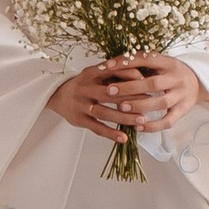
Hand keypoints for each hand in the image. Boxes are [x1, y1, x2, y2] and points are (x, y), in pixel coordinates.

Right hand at [45, 56, 204, 139]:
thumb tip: (141, 73)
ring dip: (124, 117)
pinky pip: (96, 127)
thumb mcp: (96, 73)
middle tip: (151, 102)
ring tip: (142, 121)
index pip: (112, 71)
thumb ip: (114, 73)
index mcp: (90, 73)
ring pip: (105, 112)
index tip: (147, 81)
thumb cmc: (84, 83)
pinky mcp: (78, 119)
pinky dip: (111, 133)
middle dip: (131, 98)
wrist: (57, 94)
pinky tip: (124, 137)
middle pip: (110, 93)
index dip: (130, 76)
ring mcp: (80, 104)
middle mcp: (85, 87)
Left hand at [103, 52, 205, 134]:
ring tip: (121, 108)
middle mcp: (177, 78)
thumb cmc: (170, 72)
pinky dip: (152, 126)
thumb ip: (140, 65)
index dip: (127, 63)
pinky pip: (168, 121)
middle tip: (110, 91)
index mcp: (169, 62)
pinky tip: (137, 126)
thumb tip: (110, 66)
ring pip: (161, 103)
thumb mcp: (159, 63)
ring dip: (140, 106)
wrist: (198, 83)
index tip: (107, 66)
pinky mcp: (183, 111)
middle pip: (153, 84)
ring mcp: (181, 95)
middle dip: (130, 88)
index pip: (146, 59)